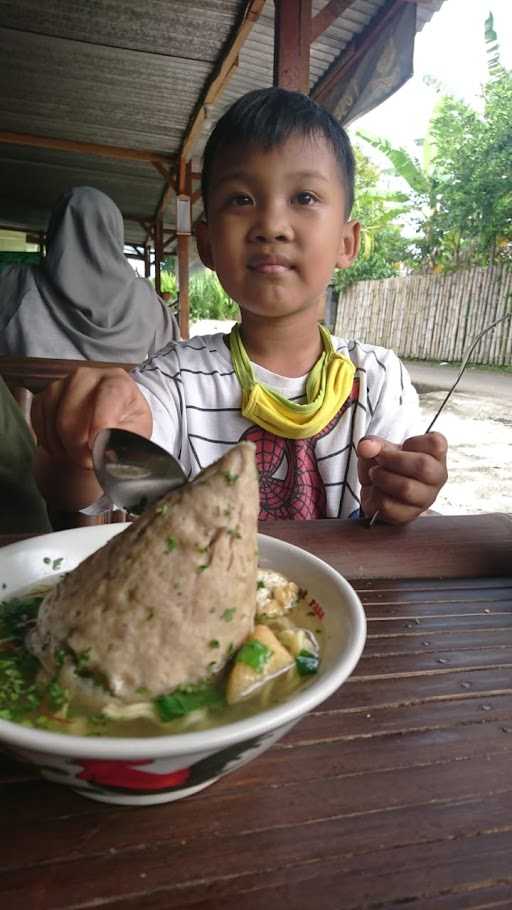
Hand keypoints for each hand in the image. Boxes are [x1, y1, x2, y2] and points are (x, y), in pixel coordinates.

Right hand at [32, 367, 151, 468]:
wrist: (112, 413)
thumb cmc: (126, 421)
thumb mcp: (138, 430)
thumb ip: (126, 440)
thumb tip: (108, 454)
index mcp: (118, 381)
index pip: (107, 397)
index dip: (100, 424)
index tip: (97, 448)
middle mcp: (87, 377)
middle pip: (70, 415)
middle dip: (77, 448)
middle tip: (88, 463)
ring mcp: (63, 384)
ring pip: (52, 420)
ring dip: (62, 447)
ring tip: (78, 456)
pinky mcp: (45, 395)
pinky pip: (38, 421)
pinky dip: (48, 441)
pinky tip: (62, 449)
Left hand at [357, 432, 447, 524]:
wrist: (378, 489)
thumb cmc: (387, 465)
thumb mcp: (379, 447)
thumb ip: (372, 443)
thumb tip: (366, 447)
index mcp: (436, 456)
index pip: (436, 444)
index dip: (413, 442)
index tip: (403, 445)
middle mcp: (436, 478)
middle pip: (423, 466)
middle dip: (393, 460)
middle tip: (380, 459)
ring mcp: (425, 499)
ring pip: (406, 488)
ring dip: (382, 478)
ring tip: (375, 474)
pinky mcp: (408, 515)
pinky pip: (388, 505)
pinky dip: (374, 495)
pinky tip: (376, 491)